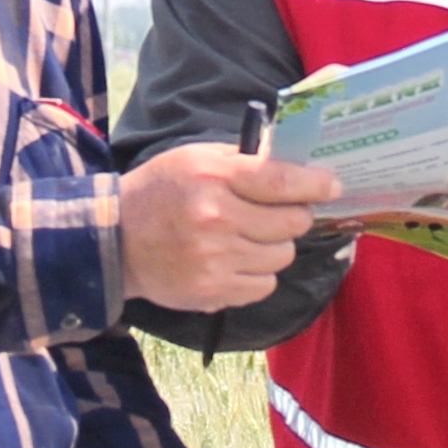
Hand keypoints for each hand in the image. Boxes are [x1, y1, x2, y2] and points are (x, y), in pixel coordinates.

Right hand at [118, 146, 337, 314]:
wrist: (115, 241)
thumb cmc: (161, 191)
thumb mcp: (196, 159)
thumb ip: (245, 158)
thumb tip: (294, 155)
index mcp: (214, 177)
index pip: (282, 182)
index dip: (315, 184)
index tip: (332, 186)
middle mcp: (216, 218)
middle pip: (291, 223)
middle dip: (294, 216)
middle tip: (281, 212)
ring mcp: (215, 259)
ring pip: (282, 256)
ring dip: (276, 246)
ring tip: (250, 237)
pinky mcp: (213, 291)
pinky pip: (264, 285)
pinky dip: (259, 273)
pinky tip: (237, 260)